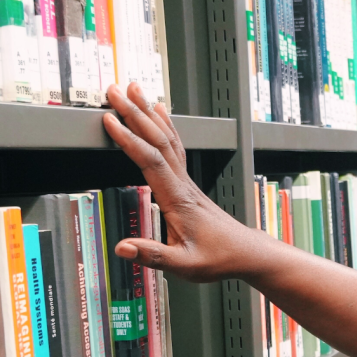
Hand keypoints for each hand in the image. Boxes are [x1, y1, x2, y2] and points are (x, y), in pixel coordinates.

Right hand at [101, 82, 268, 281]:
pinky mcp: (188, 183)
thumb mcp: (184, 266)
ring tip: (134, 90)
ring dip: (149, 113)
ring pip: (168, 138)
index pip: (151, 161)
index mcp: (178, 199)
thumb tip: (123, 247)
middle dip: (136, 113)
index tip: (110, 120)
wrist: (246, 253)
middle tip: (115, 90)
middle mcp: (183, 184)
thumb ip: (153, 256)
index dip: (130, 139)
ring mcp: (187, 181)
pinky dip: (164, 125)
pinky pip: (175, 146)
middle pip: (158, 139)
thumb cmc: (219, 258)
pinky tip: (159, 113)